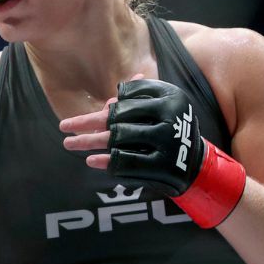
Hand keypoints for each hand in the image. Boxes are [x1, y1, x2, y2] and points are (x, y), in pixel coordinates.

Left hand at [62, 76, 246, 227]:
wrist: (199, 166)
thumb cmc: (172, 131)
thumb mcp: (161, 108)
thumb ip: (138, 100)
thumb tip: (113, 97)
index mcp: (169, 96)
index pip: (128, 99)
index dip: (105, 108)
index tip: (87, 114)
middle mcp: (169, 117)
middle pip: (117, 119)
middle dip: (87, 124)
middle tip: (64, 127)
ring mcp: (167, 143)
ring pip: (118, 141)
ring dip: (89, 142)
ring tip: (69, 144)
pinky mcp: (163, 167)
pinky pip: (127, 163)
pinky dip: (107, 162)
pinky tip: (91, 160)